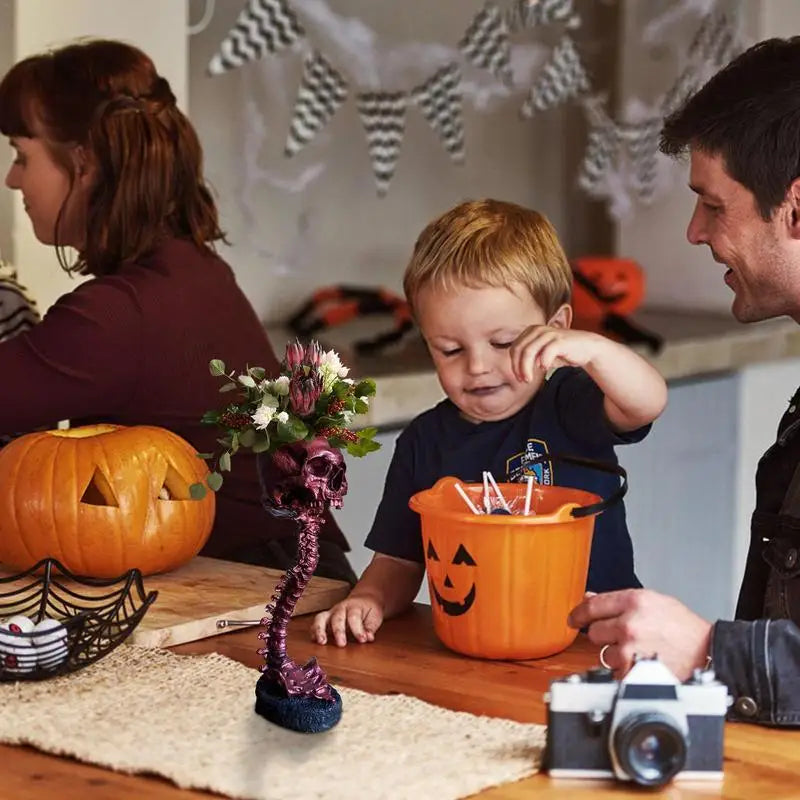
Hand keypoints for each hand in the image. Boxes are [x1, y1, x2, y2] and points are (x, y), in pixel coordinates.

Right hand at [309, 595, 383, 646]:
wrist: (364, 598)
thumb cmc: (370, 609)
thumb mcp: (375, 616)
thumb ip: (371, 628)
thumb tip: (368, 638)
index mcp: (354, 606)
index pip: (354, 617)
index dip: (358, 630)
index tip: (362, 640)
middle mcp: (341, 608)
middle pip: (337, 618)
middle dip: (338, 631)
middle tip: (341, 644)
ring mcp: (331, 613)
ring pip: (321, 618)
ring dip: (320, 630)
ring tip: (322, 642)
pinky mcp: (326, 619)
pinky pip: (316, 623)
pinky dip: (314, 632)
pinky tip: (315, 640)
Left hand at [510, 326, 604, 381]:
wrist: (587, 348)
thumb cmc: (562, 352)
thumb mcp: (541, 354)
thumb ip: (528, 358)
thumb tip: (516, 370)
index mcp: (531, 331)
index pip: (514, 348)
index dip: (514, 364)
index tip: (519, 378)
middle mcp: (538, 329)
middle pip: (519, 350)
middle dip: (518, 368)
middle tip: (524, 380)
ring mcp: (548, 333)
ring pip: (529, 351)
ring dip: (526, 368)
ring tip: (529, 379)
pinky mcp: (559, 340)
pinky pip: (545, 352)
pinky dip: (542, 362)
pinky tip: (545, 369)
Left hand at [567, 589, 712, 680]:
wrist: (708, 651)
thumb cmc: (683, 627)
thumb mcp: (653, 601)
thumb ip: (619, 601)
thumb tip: (589, 599)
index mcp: (633, 601)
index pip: (592, 606)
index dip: (579, 614)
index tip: (574, 619)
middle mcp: (629, 623)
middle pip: (594, 631)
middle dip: (605, 635)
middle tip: (624, 637)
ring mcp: (630, 649)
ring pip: (604, 653)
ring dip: (615, 654)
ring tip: (638, 651)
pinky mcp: (633, 671)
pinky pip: (615, 671)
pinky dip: (624, 671)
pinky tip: (641, 664)